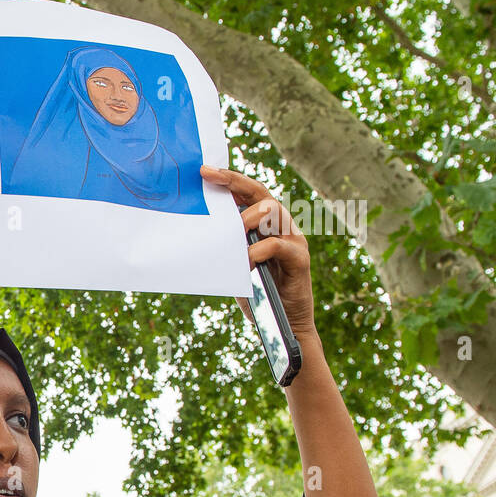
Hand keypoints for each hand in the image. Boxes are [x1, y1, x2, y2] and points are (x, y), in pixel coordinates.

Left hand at [200, 165, 316, 340]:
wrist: (283, 325)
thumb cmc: (257, 291)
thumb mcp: (235, 264)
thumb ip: (225, 245)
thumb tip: (195, 230)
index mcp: (266, 225)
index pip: (250, 193)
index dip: (230, 179)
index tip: (205, 171)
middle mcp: (283, 227)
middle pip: (262, 194)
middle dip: (235, 183)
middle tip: (210, 180)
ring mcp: (294, 240)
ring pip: (274, 212)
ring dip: (247, 218)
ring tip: (230, 233)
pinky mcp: (300, 260)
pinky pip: (279, 245)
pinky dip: (259, 250)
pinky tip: (246, 261)